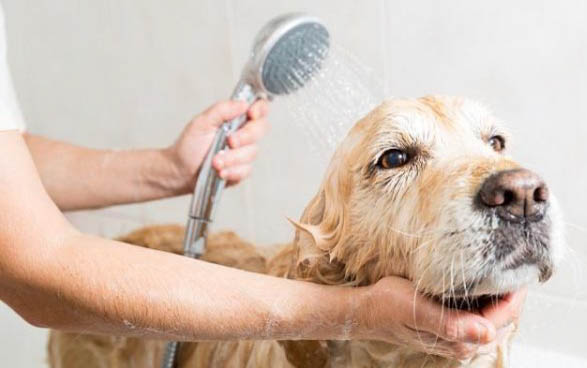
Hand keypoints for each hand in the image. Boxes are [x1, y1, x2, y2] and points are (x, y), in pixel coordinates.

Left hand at [167, 99, 269, 191]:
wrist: (181, 170)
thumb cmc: (190, 145)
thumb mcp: (202, 122)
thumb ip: (222, 110)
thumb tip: (243, 104)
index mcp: (236, 118)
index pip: (259, 108)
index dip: (260, 109)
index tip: (251, 114)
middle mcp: (244, 134)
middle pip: (261, 129)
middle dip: (245, 136)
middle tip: (229, 141)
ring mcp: (244, 153)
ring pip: (252, 152)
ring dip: (233, 158)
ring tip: (215, 161)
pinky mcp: (241, 170)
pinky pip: (246, 170)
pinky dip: (232, 171)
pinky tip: (220, 171)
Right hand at [352, 277, 525, 360]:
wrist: (367, 310)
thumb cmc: (388, 305)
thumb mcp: (417, 309)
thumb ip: (452, 324)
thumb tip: (487, 333)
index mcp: (457, 339)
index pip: (502, 318)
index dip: (515, 296)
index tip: (522, 272)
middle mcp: (461, 343)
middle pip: (502, 320)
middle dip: (511, 296)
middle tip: (516, 267)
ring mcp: (456, 337)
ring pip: (492, 318)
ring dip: (499, 298)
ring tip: (503, 272)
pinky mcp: (449, 329)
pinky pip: (478, 316)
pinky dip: (486, 300)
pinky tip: (482, 284)